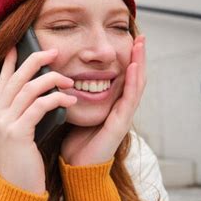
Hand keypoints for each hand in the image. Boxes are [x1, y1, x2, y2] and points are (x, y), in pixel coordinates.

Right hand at [0, 47, 77, 193]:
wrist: (18, 188)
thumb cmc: (23, 159)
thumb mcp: (18, 131)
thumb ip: (22, 112)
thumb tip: (38, 90)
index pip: (2, 80)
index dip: (11, 61)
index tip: (19, 45)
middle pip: (15, 78)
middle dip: (35, 61)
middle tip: (53, 52)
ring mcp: (3, 124)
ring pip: (27, 90)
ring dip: (51, 80)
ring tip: (68, 79)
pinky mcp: (16, 134)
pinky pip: (38, 107)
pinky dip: (56, 99)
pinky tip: (69, 98)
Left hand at [60, 35, 146, 165]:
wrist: (75, 165)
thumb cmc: (73, 138)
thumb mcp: (73, 108)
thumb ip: (73, 92)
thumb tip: (59, 71)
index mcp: (110, 104)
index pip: (123, 76)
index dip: (127, 58)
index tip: (127, 37)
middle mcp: (120, 108)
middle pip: (134, 77)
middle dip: (137, 57)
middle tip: (140, 36)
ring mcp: (122, 116)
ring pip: (136, 86)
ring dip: (140, 64)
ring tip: (140, 44)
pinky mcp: (120, 125)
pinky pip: (129, 101)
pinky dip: (133, 83)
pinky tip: (134, 68)